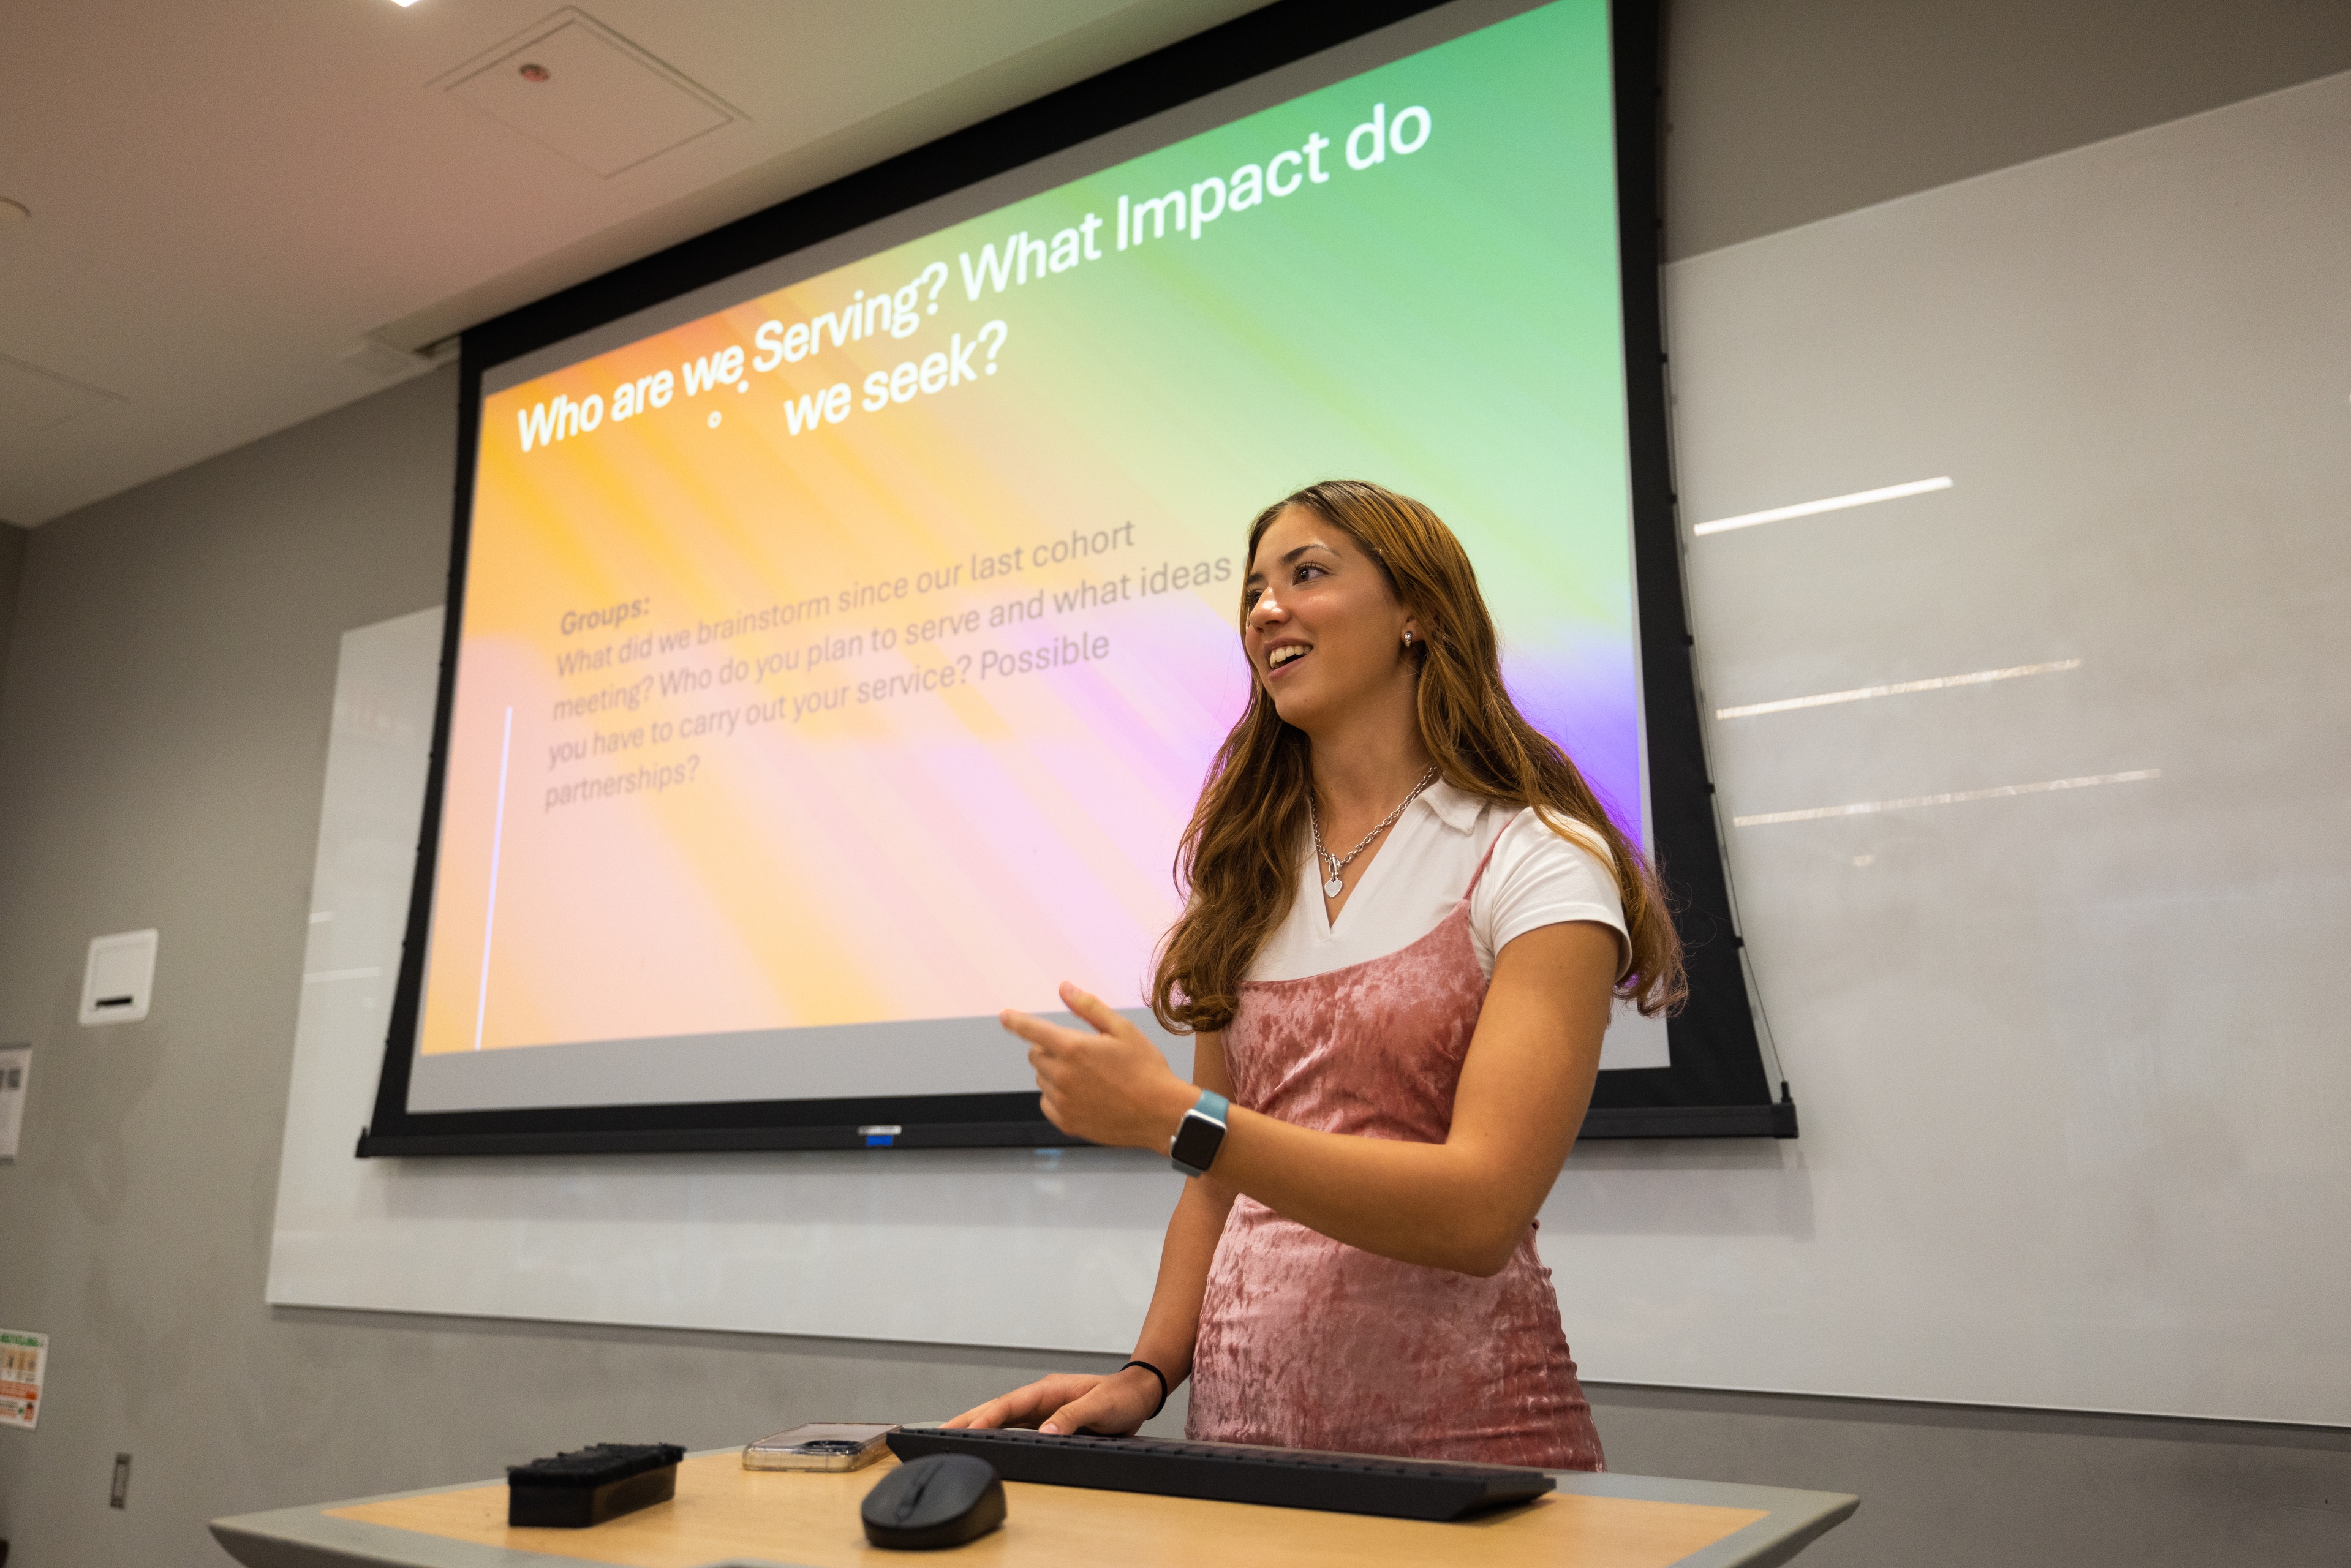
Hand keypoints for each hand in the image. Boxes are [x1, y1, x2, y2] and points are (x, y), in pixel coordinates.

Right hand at [943, 1367, 1162, 1434]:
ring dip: (980, 1425)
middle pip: (998, 1407)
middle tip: (943, 1433)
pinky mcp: (1049, 1419)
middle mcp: (1041, 1397)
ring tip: (954, 1438)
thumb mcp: (1101, 1406)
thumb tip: (1047, 1432)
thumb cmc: (1121, 1397)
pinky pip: (1017, 1426)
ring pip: (1004, 1416)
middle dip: (970, 1419)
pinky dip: (998, 1432)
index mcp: (1048, 1389)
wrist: (1139, 1394)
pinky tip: (988, 1441)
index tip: (966, 1429)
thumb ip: (1073, 1416)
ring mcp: (1043, 1407)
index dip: (986, 1417)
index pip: (1010, 1404)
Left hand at [1001, 983, 1193, 1149]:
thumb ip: (1088, 1007)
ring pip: (1043, 1079)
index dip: (1017, 1022)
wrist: (1161, 1114)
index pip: (1033, 1030)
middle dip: (1052, 1049)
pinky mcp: (1066, 1122)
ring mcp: (1062, 1102)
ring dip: (1057, 1073)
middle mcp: (1061, 1075)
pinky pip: (1048, 1103)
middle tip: (1084, 1053)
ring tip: (1092, 1078)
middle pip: (1037, 1054)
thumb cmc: (1146, 1069)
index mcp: (1073, 1048)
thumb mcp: (1122, 1030)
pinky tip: (1087, 1096)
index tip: (1005, 1016)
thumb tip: (1064, 988)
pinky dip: (1059, 1097)